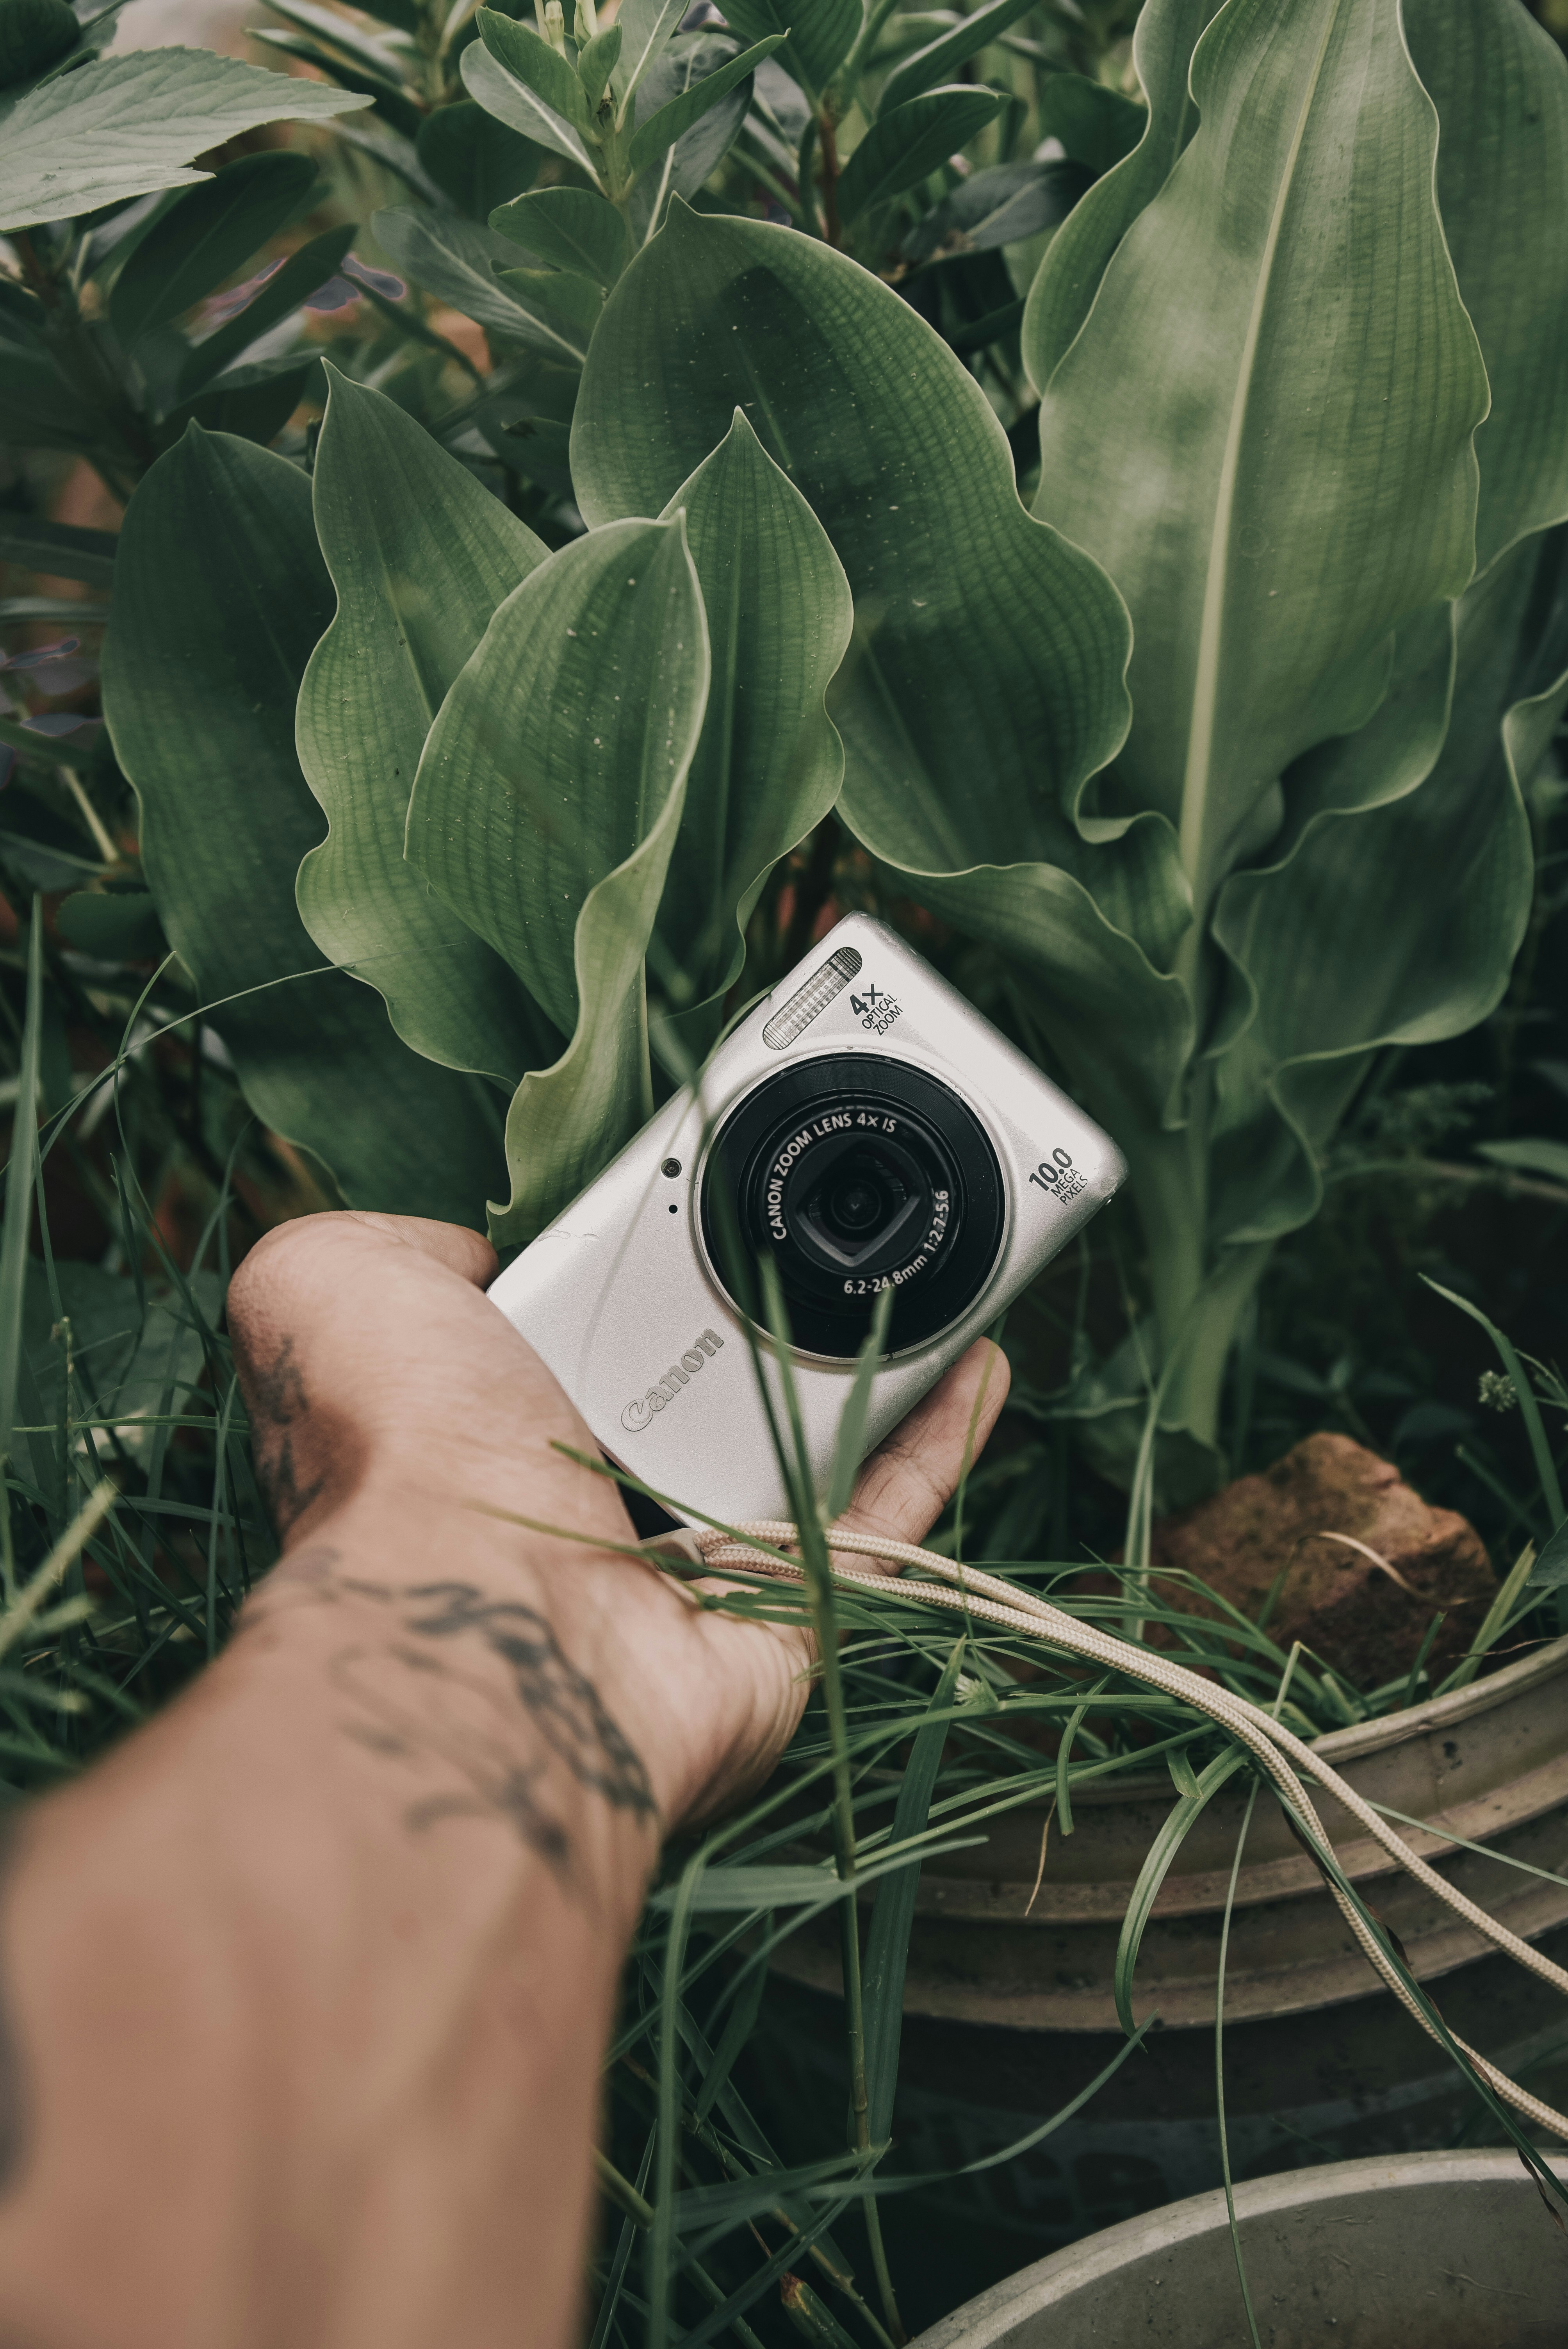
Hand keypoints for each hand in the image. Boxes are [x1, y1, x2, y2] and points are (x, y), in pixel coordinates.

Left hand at [228, 1210, 1008, 1834]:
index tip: (703, 1188)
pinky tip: (981, 1357)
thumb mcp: (322, 1287)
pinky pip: (885, 1524)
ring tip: (934, 1262)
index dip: (644, 1259)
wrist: (488, 1621)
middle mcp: (596, 1499)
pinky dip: (938, 1443)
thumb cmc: (399, 1450)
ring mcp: (695, 1564)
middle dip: (773, 1302)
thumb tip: (466, 1255)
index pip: (589, 1328)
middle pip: (709, 1381)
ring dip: (873, 1359)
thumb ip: (378, 1249)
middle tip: (843, 1212)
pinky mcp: (789, 1613)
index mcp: (496, 1423)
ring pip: (807, 1444)